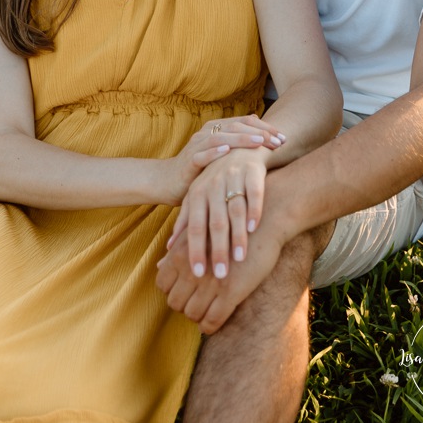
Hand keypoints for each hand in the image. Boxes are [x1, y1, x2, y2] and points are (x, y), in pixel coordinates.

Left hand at [156, 213, 285, 334]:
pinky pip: (213, 320)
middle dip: (183, 306)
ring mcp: (212, 282)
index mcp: (182, 252)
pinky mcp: (231, 292)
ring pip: (192, 314)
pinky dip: (210, 326)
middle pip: (174, 302)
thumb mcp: (201, 231)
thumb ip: (177, 249)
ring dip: (197, 317)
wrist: (265, 224)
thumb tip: (159, 265)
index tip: (183, 291)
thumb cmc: (230, 226)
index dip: (171, 290)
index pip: (162, 283)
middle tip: (195, 303)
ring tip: (205, 311)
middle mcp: (192, 268)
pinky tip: (214, 322)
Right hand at [163, 117, 282, 205]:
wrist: (167, 182)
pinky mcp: (188, 162)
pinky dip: (214, 152)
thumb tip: (261, 128)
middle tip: (278, 142)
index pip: (245, 122)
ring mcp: (196, 146)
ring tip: (259, 141)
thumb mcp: (222, 155)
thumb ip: (238, 142)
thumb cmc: (200, 170)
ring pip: (221, 137)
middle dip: (259, 133)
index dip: (265, 128)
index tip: (284, 138)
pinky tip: (227, 152)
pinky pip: (201, 155)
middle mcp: (207, 133)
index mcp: (217, 129)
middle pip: (236, 126)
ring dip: (241, 139)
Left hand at [168, 148, 268, 279]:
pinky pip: (254, 194)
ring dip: (237, 236)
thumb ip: (185, 221)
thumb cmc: (218, 179)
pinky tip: (254, 228)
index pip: (194, 227)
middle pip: (215, 222)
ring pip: (234, 211)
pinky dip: (254, 211)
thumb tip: (168, 251)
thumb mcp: (197, 195)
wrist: (243, 147)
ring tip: (240, 259)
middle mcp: (214, 185)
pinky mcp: (253, 172)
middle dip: (217, 250)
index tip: (197, 274)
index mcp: (198, 193)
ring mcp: (233, 177)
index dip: (195, 250)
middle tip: (220, 275)